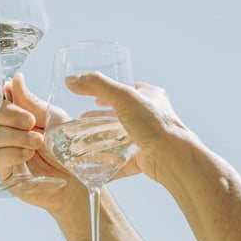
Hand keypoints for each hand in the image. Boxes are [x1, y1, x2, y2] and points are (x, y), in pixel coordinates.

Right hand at [0, 74, 83, 209]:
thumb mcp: (54, 120)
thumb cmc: (68, 150)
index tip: (10, 92)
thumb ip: (32, 103)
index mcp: (21, 116)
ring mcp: (7, 152)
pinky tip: (28, 155)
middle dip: (10, 115)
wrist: (78, 180)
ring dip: (17, 137)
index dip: (3, 96)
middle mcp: (11, 132)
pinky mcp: (7, 172)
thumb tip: (15, 79)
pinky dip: (12, 153)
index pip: (1, 100)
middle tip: (30, 121)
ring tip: (38, 143)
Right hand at [63, 73, 189, 182]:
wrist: (170, 156)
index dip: (108, 91)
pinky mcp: (142, 157)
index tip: (92, 98)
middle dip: (101, 116)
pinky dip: (106, 160)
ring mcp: (147, 138)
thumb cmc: (153, 122)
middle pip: (120, 114)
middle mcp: (150, 116)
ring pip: (119, 136)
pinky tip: (91, 161)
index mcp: (150, 97)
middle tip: (82, 118)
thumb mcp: (123, 96)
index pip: (127, 89)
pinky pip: (120, 159)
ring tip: (83, 138)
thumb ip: (97, 85)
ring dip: (101, 137)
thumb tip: (70, 80)